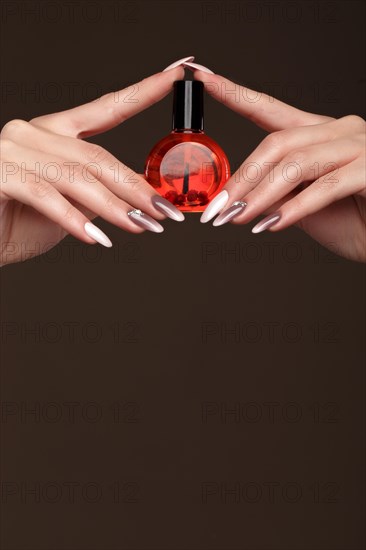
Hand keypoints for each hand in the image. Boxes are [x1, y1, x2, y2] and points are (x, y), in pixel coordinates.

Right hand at [0, 66, 184, 265]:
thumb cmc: (18, 224)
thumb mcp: (70, 208)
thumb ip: (100, 197)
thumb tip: (143, 202)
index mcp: (52, 133)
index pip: (104, 109)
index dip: (141, 94)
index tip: (174, 77)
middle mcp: (32, 132)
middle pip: (96, 155)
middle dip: (136, 187)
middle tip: (165, 211)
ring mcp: (11, 148)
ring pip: (76, 176)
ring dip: (114, 206)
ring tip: (141, 226)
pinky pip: (44, 194)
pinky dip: (73, 218)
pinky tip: (96, 238)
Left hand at [195, 70, 365, 261]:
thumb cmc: (350, 220)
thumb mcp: (301, 204)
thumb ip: (274, 193)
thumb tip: (236, 198)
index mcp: (320, 132)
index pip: (272, 109)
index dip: (238, 95)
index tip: (206, 80)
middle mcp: (340, 130)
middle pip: (279, 143)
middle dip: (242, 178)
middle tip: (218, 208)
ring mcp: (359, 146)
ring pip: (297, 164)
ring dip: (261, 195)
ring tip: (237, 219)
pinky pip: (326, 186)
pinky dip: (295, 208)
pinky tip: (273, 225)